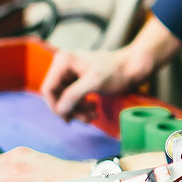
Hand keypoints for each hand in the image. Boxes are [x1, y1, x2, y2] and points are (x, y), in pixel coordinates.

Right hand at [40, 14, 181, 120]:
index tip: (69, 120)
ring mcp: (70, 73)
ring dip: (77, 111)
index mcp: (63, 61)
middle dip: (70, 110)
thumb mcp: (95, 82)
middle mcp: (63, 65)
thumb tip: (59, 110)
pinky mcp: (78, 80)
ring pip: (65, 99)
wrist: (133, 68)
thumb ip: (74, 95)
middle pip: (56, 95)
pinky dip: (82, 107)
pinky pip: (73, 98)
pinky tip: (93, 110)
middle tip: (86, 120)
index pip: (48, 89)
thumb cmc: (116, 72)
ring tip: (92, 116)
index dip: (56, 107)